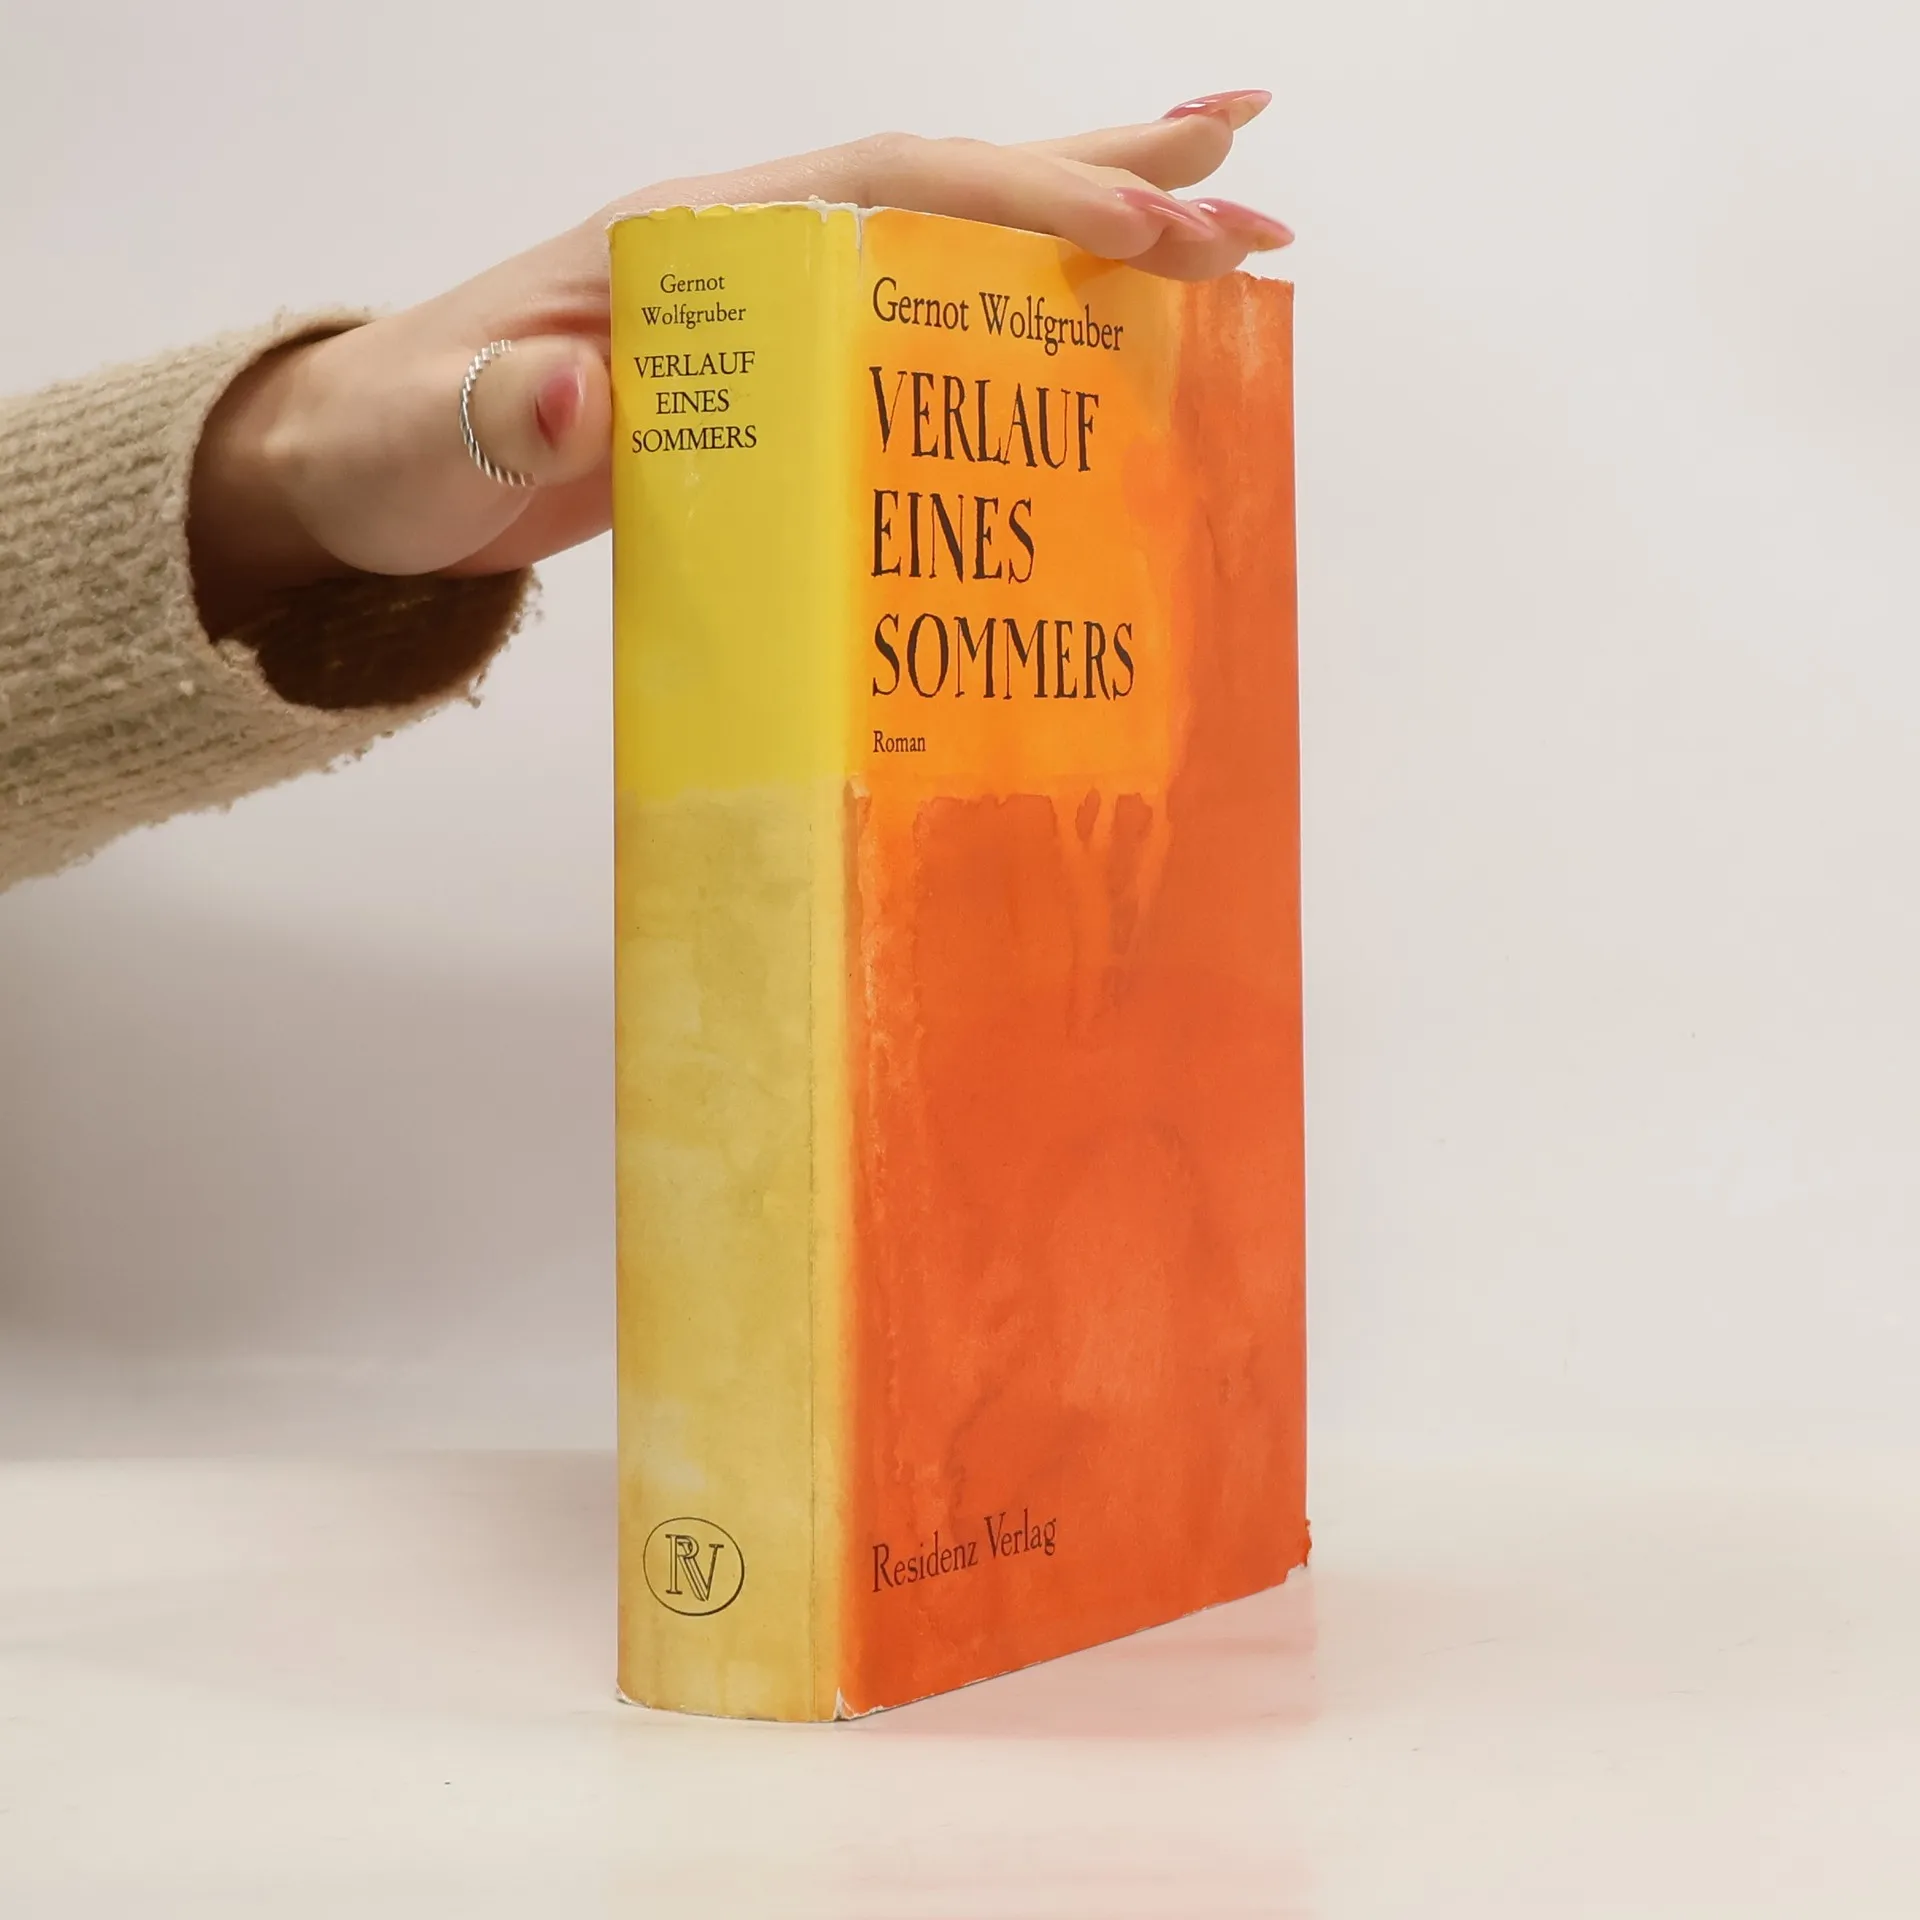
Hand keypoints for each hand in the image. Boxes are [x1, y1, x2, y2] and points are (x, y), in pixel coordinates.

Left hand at [190, 93, 1289, 632]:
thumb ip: (502, 417)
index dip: (1012, 201)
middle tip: (1252, 204)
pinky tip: (1097, 325)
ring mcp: (775, 298)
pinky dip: (1019, 307)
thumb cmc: (402, 443)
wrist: (380, 462)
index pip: (883, 187)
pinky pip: (924, 315)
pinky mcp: (784, 364)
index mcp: (691, 235)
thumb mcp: (434, 441)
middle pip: (955, 182)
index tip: (1135, 230)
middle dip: (1106, 183)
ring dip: (1094, 217)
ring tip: (1230, 212)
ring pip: (957, 231)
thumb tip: (577, 401)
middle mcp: (750, 243)